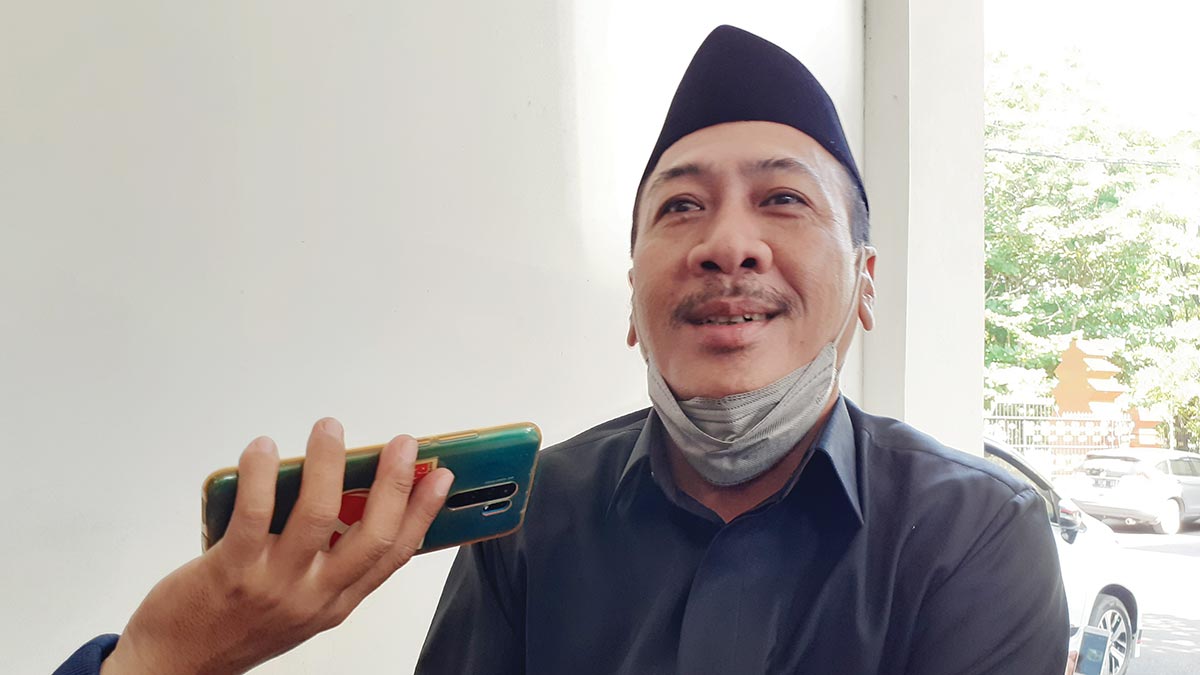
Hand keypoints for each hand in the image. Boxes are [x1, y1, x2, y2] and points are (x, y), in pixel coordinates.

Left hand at [100, 418, 453, 674]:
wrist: (176, 665)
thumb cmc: (235, 626)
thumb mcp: (298, 603)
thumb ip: (325, 561)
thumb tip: (345, 496)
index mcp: (336, 602)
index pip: (394, 555)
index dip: (422, 513)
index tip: (439, 478)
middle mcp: (314, 596)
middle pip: (371, 536)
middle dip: (393, 484)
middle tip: (402, 444)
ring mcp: (275, 584)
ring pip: (318, 516)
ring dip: (329, 465)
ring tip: (330, 430)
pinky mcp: (231, 571)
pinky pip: (255, 514)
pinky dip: (261, 474)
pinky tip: (263, 448)